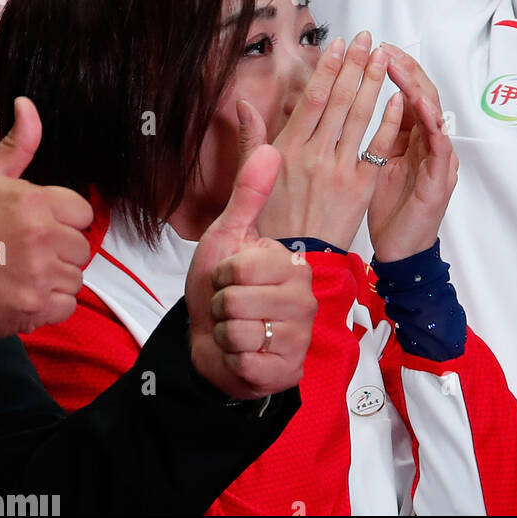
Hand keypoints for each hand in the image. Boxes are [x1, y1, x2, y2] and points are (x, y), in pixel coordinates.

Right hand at [0, 98, 92, 337]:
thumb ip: (18, 144)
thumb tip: (26, 103)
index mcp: (35, 202)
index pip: (83, 214)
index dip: (63, 222)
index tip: (40, 228)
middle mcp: (42, 236)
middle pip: (81, 248)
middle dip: (59, 252)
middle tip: (26, 253)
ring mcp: (38, 273)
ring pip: (75, 277)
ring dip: (54, 279)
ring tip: (22, 274)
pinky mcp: (32, 306)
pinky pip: (65, 306)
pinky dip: (48, 305)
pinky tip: (23, 294)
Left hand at [186, 138, 315, 399]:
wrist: (213, 344)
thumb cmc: (220, 289)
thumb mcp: (228, 236)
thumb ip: (248, 194)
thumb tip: (270, 148)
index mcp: (292, 264)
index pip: (240, 267)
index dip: (221, 275)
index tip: (231, 278)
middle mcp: (304, 298)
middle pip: (235, 300)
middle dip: (219, 307)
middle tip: (232, 307)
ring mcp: (299, 336)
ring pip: (238, 331)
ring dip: (225, 334)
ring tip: (237, 329)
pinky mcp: (288, 369)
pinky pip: (245, 361)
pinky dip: (232, 360)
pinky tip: (244, 354)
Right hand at [245, 30, 402, 251]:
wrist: (294, 264)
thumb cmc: (271, 223)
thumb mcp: (251, 180)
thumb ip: (252, 139)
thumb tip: (242, 104)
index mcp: (287, 151)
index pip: (311, 99)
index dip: (328, 69)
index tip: (340, 45)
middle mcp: (314, 156)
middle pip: (338, 101)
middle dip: (355, 66)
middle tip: (368, 39)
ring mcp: (340, 171)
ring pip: (359, 119)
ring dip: (373, 84)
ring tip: (384, 59)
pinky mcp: (360, 188)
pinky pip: (377, 149)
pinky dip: (388, 123)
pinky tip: (397, 100)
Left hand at [367, 47, 458, 262]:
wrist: (402, 250)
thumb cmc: (388, 208)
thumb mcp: (372, 165)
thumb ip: (368, 135)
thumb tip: (336, 106)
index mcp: (409, 137)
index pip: (403, 93)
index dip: (390, 70)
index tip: (371, 49)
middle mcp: (427, 143)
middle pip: (420, 95)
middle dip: (404, 70)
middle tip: (386, 49)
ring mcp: (436, 159)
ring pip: (433, 114)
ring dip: (418, 89)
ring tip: (402, 68)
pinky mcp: (439, 179)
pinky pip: (440, 147)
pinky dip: (434, 125)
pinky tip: (423, 107)